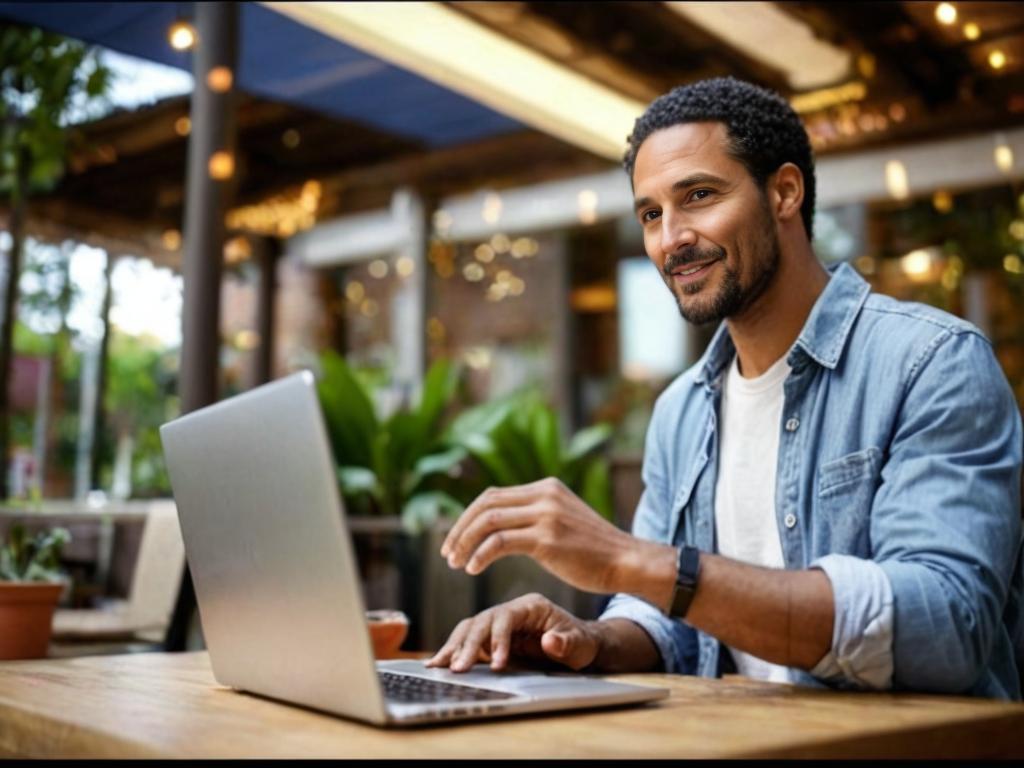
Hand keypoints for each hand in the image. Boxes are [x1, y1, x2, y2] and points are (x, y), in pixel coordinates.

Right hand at [425, 593, 599, 671]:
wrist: (580, 645)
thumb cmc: (580, 643)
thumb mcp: (580, 645)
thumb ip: (565, 643)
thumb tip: (550, 642)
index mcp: (530, 606)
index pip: (505, 616)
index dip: (497, 639)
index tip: (496, 664)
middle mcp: (511, 611)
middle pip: (482, 621)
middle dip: (467, 645)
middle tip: (457, 669)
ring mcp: (500, 623)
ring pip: (470, 629)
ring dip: (454, 647)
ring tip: (438, 667)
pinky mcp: (492, 638)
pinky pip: (468, 641)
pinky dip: (454, 651)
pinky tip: (438, 664)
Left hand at [441, 478, 673, 600]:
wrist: (627, 562)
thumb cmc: (596, 551)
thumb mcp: (564, 521)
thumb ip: (537, 516)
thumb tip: (506, 527)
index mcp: (546, 487)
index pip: (493, 495)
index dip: (468, 517)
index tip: (456, 540)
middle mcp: (544, 495)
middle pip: (485, 504)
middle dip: (459, 529)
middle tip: (447, 553)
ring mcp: (546, 515)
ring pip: (488, 522)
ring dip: (465, 543)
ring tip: (456, 564)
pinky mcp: (547, 538)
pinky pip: (499, 543)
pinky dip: (480, 555)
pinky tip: (473, 569)